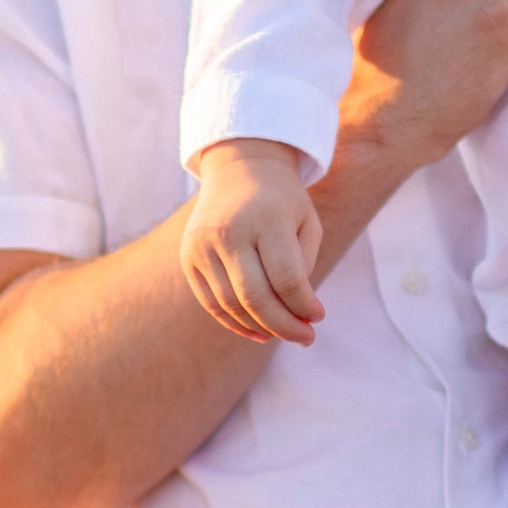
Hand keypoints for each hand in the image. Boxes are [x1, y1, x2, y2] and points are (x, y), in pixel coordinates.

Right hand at [183, 141, 324, 345]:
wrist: (239, 169)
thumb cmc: (283, 202)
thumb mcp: (306, 223)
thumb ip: (303, 268)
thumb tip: (295, 316)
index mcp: (266, 219)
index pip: (287, 279)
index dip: (304, 306)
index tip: (319, 317)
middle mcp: (229, 232)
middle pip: (255, 298)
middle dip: (284, 326)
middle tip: (306, 338)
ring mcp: (203, 245)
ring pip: (231, 305)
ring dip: (261, 327)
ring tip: (284, 333)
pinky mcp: (189, 257)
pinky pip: (211, 303)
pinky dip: (235, 323)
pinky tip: (258, 331)